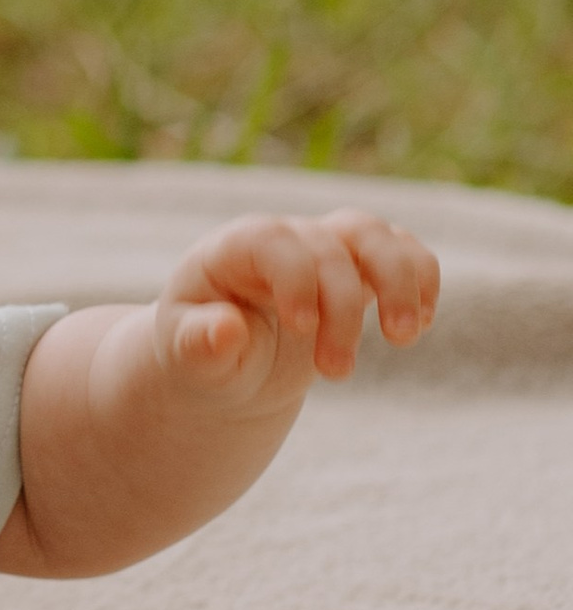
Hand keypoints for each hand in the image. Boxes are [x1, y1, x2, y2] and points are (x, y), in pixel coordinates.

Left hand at [154, 208, 438, 412]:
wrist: (232, 359)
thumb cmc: (204, 351)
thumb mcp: (189, 356)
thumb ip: (199, 344)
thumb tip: (226, 329)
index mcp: (235, 249)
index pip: (272, 241)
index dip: (295, 278)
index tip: (302, 329)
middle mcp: (285, 238)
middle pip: (328, 248)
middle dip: (341, 312)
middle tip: (336, 374)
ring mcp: (325, 248)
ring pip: (374, 235)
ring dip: (399, 282)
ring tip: (404, 338)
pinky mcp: (359, 269)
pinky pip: (403, 252)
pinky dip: (421, 279)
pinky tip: (421, 323)